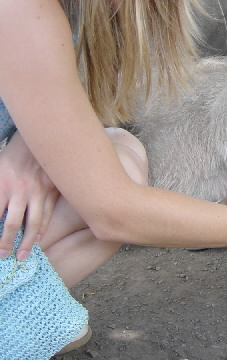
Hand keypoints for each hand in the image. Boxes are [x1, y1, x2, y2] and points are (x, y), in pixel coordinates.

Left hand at [0, 131, 58, 259]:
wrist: (39, 140)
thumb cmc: (13, 156)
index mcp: (3, 184)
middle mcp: (21, 190)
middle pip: (13, 223)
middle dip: (7, 242)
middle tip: (4, 255)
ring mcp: (39, 192)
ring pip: (34, 221)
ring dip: (28, 241)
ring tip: (23, 254)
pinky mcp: (52, 191)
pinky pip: (47, 213)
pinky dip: (43, 227)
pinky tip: (38, 238)